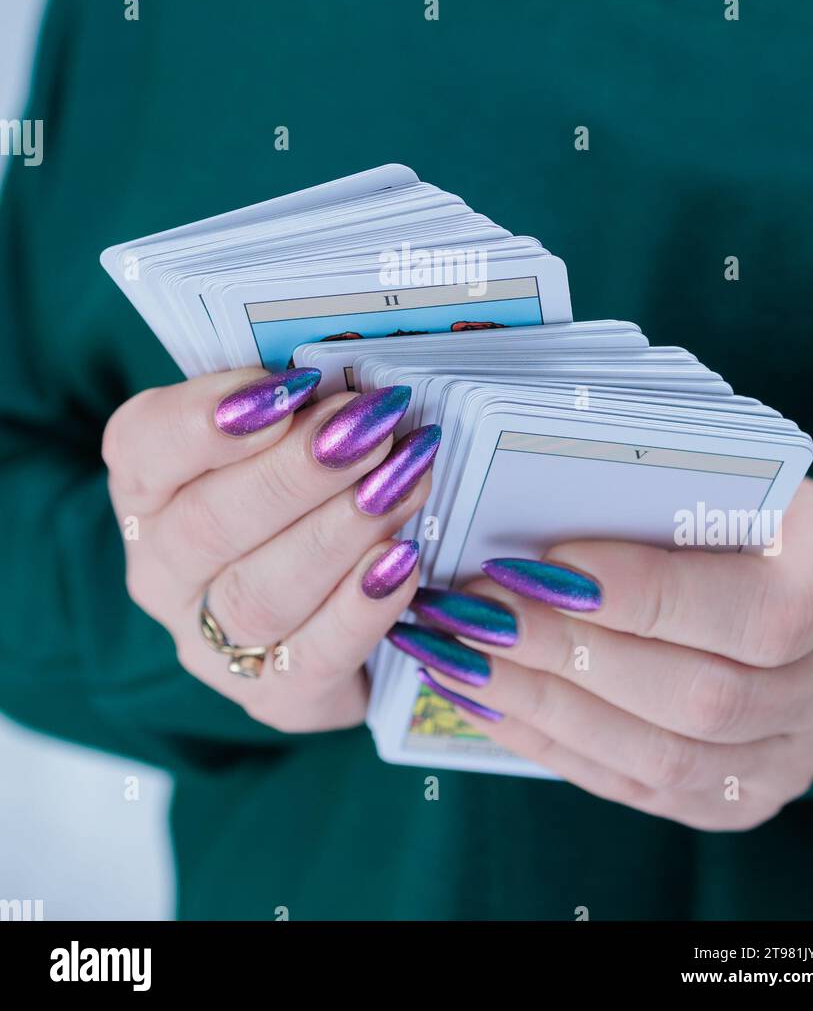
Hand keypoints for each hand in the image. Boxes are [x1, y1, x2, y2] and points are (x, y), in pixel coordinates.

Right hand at [103, 368, 438, 731]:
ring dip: (339, 530)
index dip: (207, 417)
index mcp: (148, 489)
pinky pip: (314, 659)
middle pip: (210, 524)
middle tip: (369, 427)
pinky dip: (361, 607)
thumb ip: (297, 406)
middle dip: (298, 470)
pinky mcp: (274, 700)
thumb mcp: (284, 438)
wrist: (332, 616)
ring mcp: (212, 643)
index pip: (144, 447)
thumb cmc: (302, 496)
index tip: (286, 386)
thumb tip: (349, 376)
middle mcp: (164, 571)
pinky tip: (403, 560)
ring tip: (402, 481)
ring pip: (261, 592)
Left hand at [396, 479, 812, 828]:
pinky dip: (544, 740)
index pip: (749, 611)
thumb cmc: (761, 516)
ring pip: (657, 757)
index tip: (537, 560)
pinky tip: (478, 696)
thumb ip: (665, 487)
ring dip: (539, 703)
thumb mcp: (741, 478)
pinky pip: (630, 786)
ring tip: (453, 654)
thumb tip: (537, 488)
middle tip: (470, 609)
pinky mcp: (729, 799)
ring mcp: (780, 760)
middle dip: (565, 651)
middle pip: (694, 695)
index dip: (639, 593)